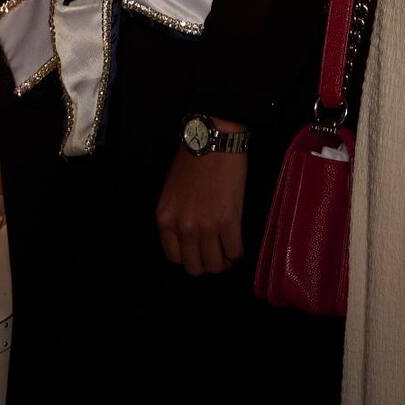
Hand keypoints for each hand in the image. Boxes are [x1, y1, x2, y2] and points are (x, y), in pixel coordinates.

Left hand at [156, 133, 247, 274]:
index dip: (190, 257)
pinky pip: (234, 251)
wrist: (213, 138)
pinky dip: (238, 252)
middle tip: (217, 253)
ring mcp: (205, 226)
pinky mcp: (229, 220)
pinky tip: (239, 244)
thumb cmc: (192, 159)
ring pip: (215, 264)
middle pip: (195, 267)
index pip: (175, 258)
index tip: (200, 251)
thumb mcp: (172, 192)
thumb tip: (190, 236)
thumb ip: (177, 216)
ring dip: (224, 262)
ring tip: (229, 251)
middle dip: (207, 264)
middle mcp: (182, 227)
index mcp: (165, 220)